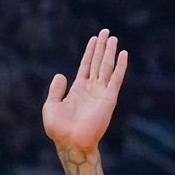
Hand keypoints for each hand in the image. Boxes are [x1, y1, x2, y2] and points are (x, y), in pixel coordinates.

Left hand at [43, 28, 128, 152]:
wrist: (70, 142)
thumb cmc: (59, 129)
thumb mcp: (51, 106)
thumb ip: (56, 90)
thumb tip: (60, 75)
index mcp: (77, 89)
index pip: (85, 65)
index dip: (89, 52)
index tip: (94, 38)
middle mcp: (91, 88)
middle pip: (97, 62)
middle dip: (101, 47)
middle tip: (105, 31)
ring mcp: (101, 92)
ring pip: (106, 67)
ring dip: (109, 52)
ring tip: (112, 37)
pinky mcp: (109, 98)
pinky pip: (116, 79)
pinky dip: (120, 66)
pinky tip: (123, 54)